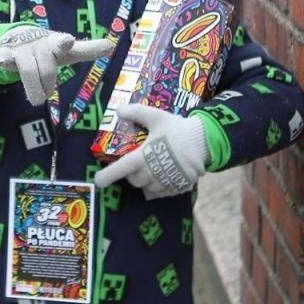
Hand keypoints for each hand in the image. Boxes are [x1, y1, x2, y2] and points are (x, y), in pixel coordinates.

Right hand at [0, 26, 115, 105]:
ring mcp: (21, 47)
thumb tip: (111, 45)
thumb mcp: (66, 51)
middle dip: (47, 85)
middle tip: (46, 94)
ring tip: (36, 98)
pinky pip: (2, 58)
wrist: (17, 38)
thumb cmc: (47, 48)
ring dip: (33, 88)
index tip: (67, 41)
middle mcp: (38, 42)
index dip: (65, 43)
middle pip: (46, 69)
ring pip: (27, 71)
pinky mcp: (4, 52)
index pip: (62, 43)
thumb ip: (87, 50)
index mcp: (56, 42)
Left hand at [93, 104, 209, 197]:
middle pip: (133, 180)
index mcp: (144, 156)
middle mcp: (152, 173)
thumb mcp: (156, 116)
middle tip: (136, 163)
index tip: (98, 180)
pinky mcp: (176, 188)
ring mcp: (165, 182)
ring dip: (144, 181)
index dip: (107, 176)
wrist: (205, 140)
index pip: (121, 169)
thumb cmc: (178, 128)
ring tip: (150, 169)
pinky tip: (160, 177)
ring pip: (146, 189)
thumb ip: (136, 112)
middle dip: (131, 174)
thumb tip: (118, 110)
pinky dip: (157, 188)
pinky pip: (160, 194)